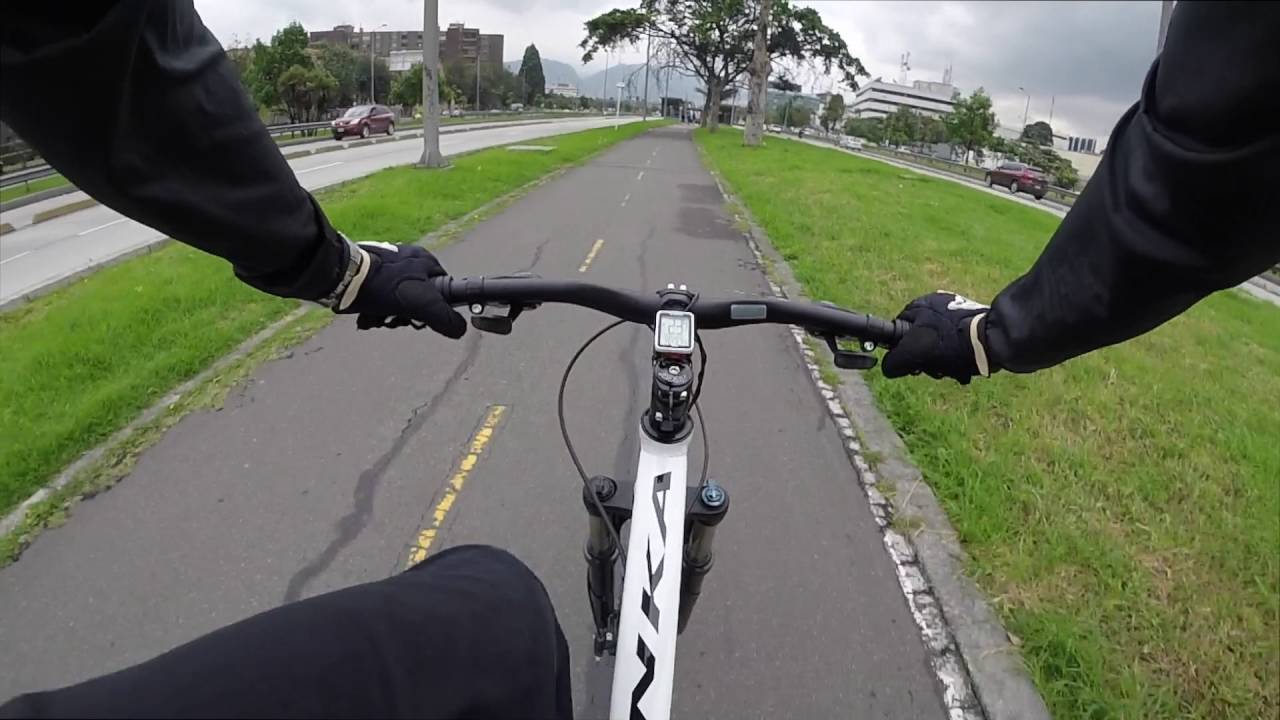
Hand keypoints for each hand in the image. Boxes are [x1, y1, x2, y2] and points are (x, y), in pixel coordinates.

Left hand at [335, 242, 465, 337]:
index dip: (435, 309)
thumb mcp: (422, 304)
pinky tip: (369, 315)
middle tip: (395, 320)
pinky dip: (377, 308)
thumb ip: (445, 318)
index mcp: (425, 260)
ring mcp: (388, 264)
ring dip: (390, 315)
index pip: (442, 291)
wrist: (341, 276)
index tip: (421, 319)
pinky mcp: (369, 271)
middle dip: (407, 315)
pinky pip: (381, 295)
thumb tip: (459, 330)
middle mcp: (408, 258)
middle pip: (418, 297)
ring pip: (399, 299)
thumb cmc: (384, 286)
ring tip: (378, 318)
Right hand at [881, 291, 993, 384]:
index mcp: (919, 304)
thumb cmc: (950, 342)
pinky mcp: (973, 321)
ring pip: (938, 344)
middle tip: (934, 370)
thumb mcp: (913, 352)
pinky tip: (963, 366)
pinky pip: (956, 342)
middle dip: (925, 359)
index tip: (913, 365)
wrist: (993, 340)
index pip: (900, 332)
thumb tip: (888, 368)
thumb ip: (894, 360)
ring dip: (942, 361)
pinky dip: (957, 356)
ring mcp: (957, 311)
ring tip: (952, 370)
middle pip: (920, 339)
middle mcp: (937, 303)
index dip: (903, 351)